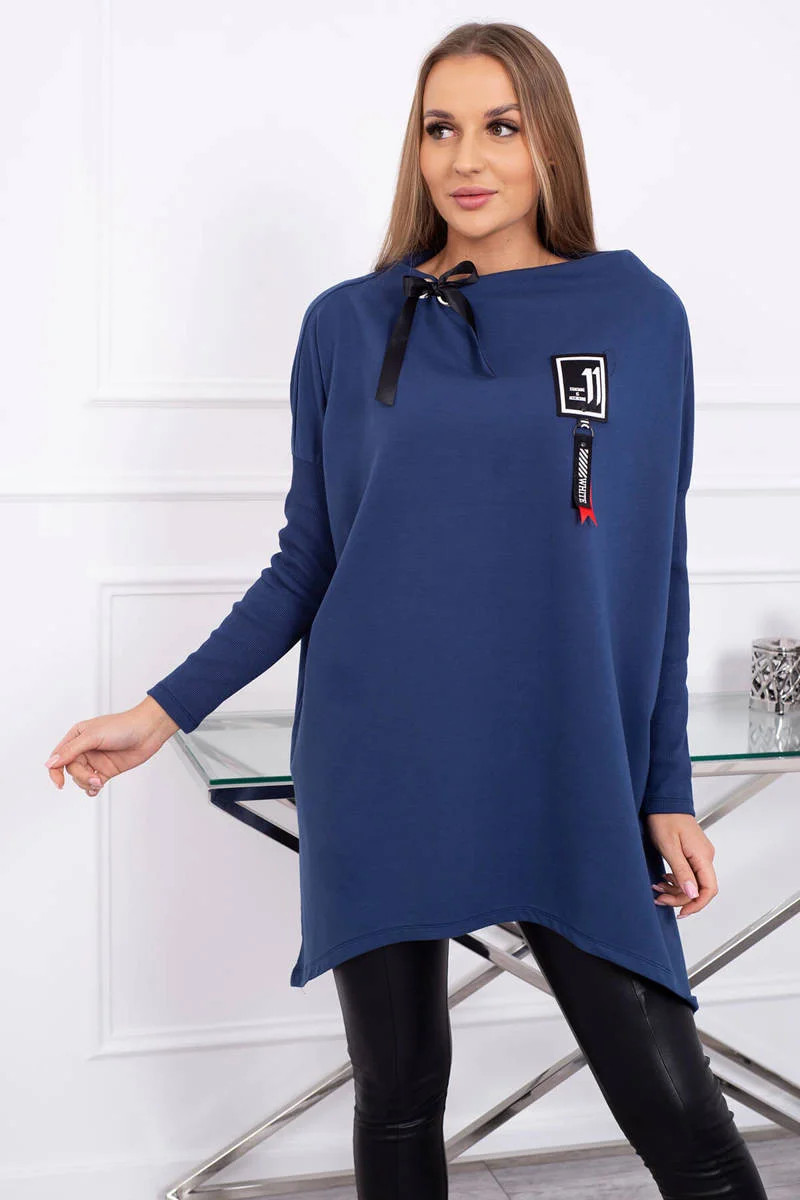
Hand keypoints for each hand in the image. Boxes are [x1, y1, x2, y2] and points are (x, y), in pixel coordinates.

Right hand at [44, 696, 179, 796]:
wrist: (148, 731)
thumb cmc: (123, 726)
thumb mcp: (93, 736)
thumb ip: (71, 751)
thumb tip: (51, 763)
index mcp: (77, 736)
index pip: (59, 756)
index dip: (55, 771)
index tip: (59, 783)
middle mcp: (85, 748)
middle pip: (71, 770)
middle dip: (81, 777)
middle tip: (94, 778)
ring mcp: (96, 760)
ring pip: (81, 778)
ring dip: (88, 783)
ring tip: (99, 782)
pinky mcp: (107, 770)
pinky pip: (93, 783)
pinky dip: (93, 789)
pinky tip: (98, 788)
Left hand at [645, 813, 717, 918]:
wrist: (663, 802)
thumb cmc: (664, 818)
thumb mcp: (669, 847)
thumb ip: (681, 871)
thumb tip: (692, 894)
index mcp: (703, 856)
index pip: (709, 889)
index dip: (697, 904)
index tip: (682, 912)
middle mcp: (705, 857)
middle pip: (699, 889)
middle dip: (679, 898)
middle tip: (660, 899)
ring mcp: (699, 855)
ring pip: (692, 883)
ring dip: (675, 890)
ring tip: (657, 889)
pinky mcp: (692, 853)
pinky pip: (688, 874)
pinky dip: (676, 881)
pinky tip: (663, 880)